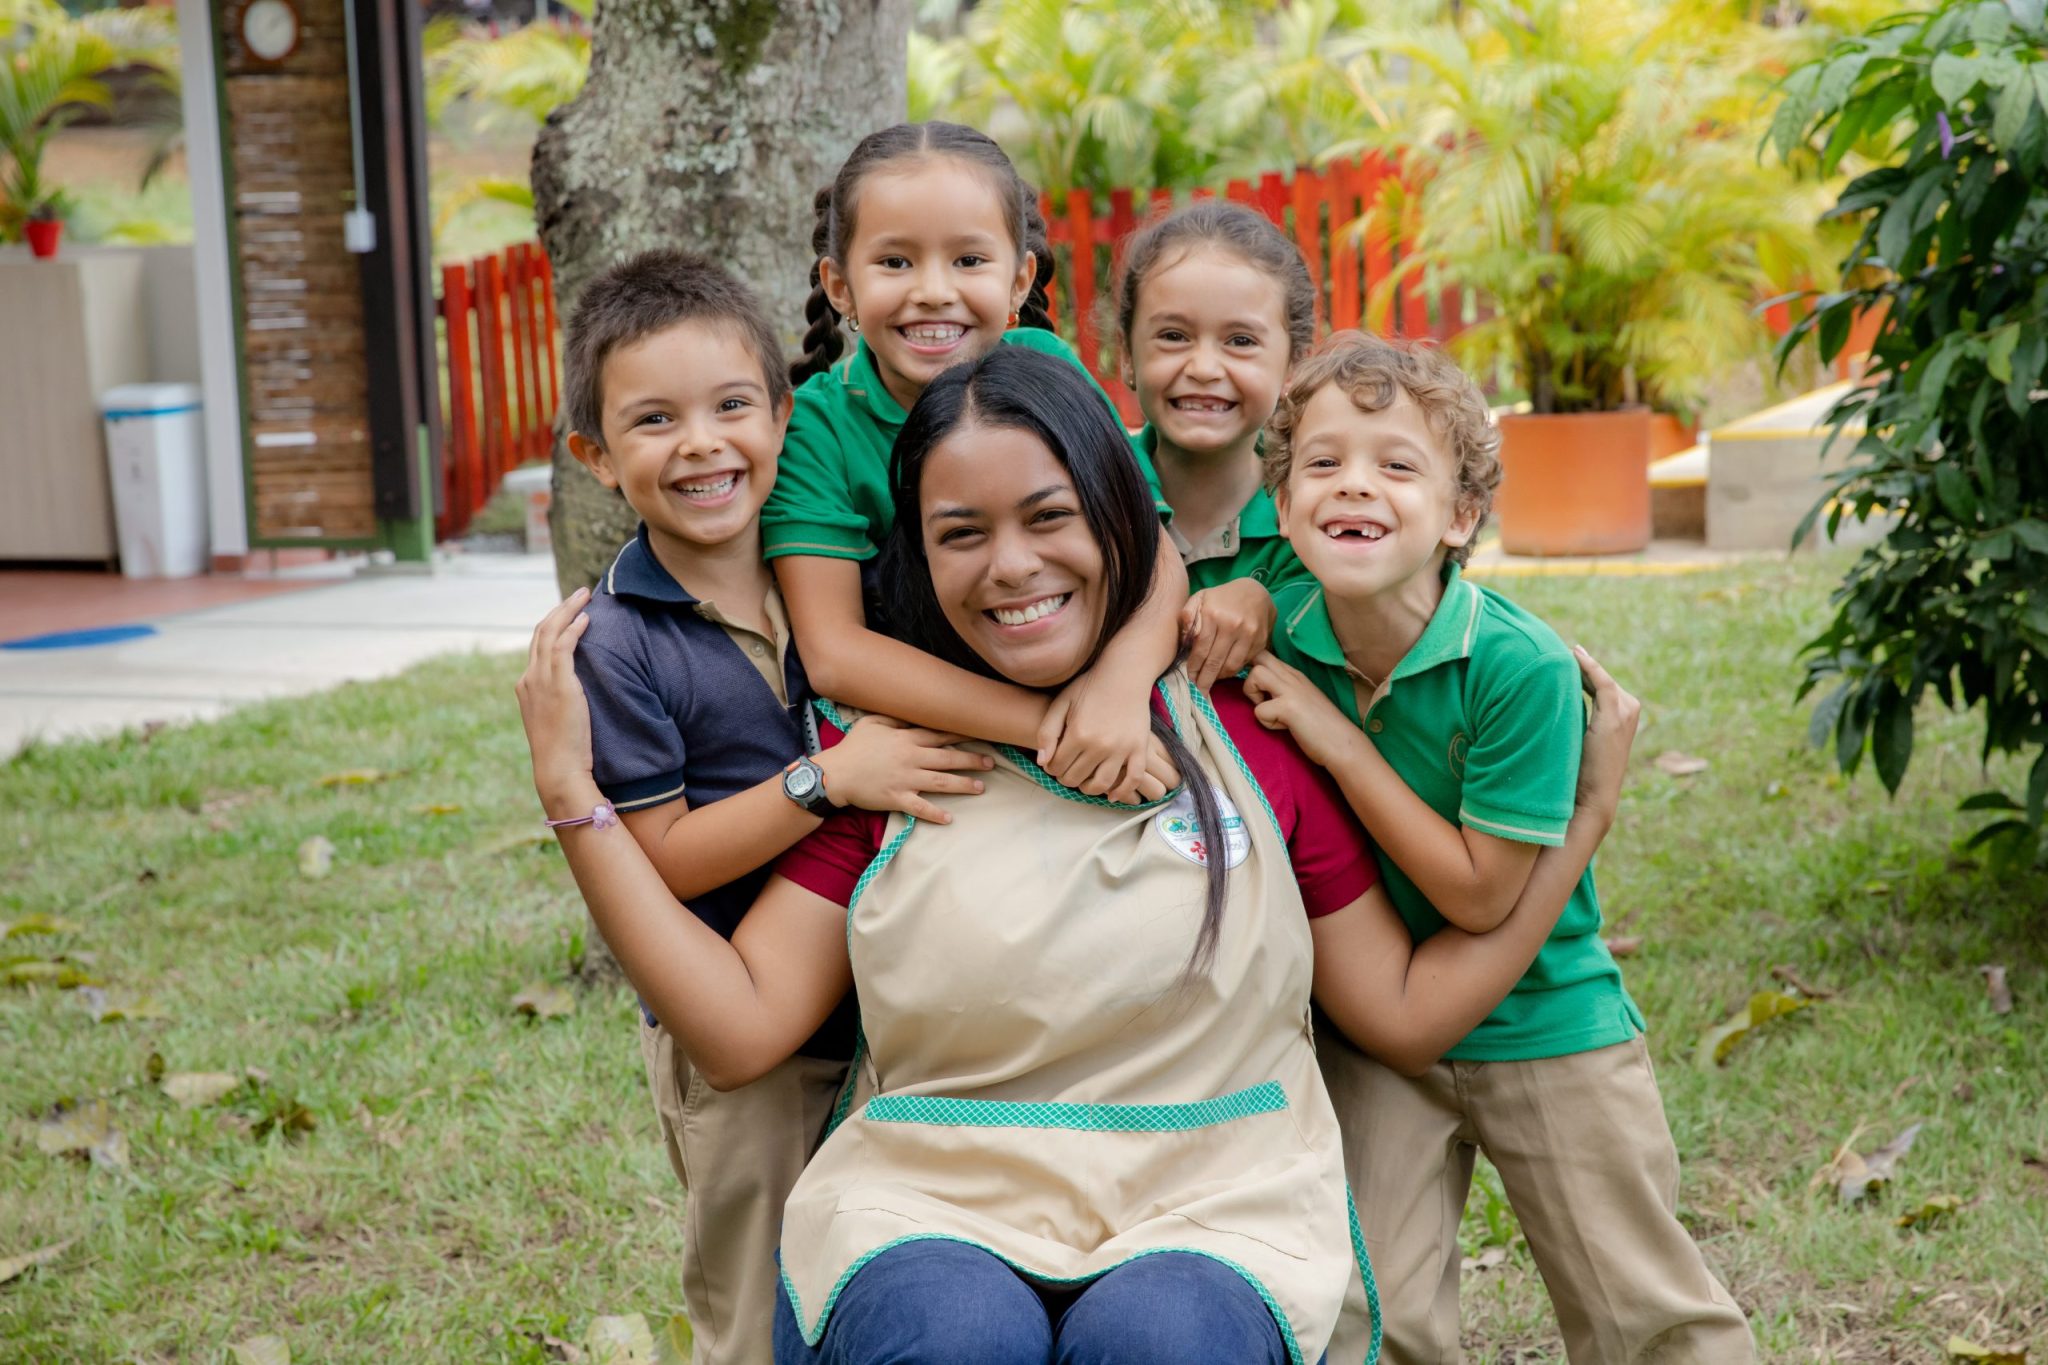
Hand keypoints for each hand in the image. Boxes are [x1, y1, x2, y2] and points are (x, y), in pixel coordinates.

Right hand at [516, 589, 596, 805]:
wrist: (558, 768)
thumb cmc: (564, 750)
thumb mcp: (558, 719)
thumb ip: (561, 700)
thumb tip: (577, 692)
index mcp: (526, 685)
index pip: (537, 645)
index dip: (553, 624)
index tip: (570, 613)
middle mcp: (529, 678)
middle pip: (541, 632)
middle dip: (559, 609)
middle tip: (579, 594)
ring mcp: (541, 680)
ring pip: (550, 632)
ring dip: (567, 610)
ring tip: (585, 596)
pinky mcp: (558, 685)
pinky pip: (563, 646)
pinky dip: (573, 629)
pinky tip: (586, 619)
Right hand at [816, 716, 993, 824]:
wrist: (835, 774)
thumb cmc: (853, 747)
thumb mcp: (872, 723)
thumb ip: (895, 719)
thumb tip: (911, 714)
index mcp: (906, 739)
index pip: (939, 735)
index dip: (961, 735)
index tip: (980, 734)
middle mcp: (910, 758)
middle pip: (948, 758)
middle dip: (972, 760)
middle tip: (991, 763)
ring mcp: (905, 780)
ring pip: (941, 782)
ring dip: (963, 785)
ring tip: (981, 787)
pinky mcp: (897, 799)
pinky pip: (920, 808)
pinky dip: (935, 814)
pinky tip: (950, 819)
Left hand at [1037, 669, 1169, 803]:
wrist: (1123, 675)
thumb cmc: (1089, 687)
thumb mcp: (1061, 703)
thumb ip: (1047, 732)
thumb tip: (1042, 762)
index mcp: (1078, 734)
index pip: (1057, 766)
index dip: (1052, 768)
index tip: (1054, 763)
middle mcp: (1100, 745)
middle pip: (1076, 778)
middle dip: (1066, 778)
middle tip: (1067, 771)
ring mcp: (1122, 749)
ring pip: (1102, 784)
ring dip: (1089, 789)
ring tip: (1085, 782)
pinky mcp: (1139, 749)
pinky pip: (1133, 779)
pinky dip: (1123, 792)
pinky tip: (1113, 795)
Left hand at [1181, 578, 1276, 690]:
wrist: (1255, 591)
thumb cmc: (1222, 597)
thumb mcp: (1200, 598)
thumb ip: (1187, 615)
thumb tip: (1184, 639)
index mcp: (1213, 615)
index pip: (1201, 649)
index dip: (1194, 667)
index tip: (1189, 679)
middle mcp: (1232, 626)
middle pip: (1215, 662)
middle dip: (1205, 680)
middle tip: (1199, 691)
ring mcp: (1249, 634)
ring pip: (1231, 666)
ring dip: (1219, 677)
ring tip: (1211, 681)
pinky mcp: (1260, 641)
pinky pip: (1244, 662)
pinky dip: (1233, 670)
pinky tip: (1224, 671)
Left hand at [1243, 650, 1360, 768]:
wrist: (1344, 745)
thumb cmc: (1322, 728)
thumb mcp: (1302, 700)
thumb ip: (1283, 690)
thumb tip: (1261, 691)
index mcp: (1296, 675)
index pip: (1266, 655)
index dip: (1254, 669)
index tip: (1259, 691)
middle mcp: (1294, 677)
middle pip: (1259, 656)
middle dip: (1250, 677)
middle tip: (1260, 699)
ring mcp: (1292, 690)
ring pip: (1255, 674)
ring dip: (1253, 695)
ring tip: (1269, 711)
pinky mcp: (1289, 708)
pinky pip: (1259, 710)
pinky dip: (1266, 723)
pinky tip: (1283, 728)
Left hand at [1569, 644, 1640, 826]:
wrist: (1593, 796)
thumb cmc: (1581, 773)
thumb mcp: (1579, 740)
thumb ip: (1574, 720)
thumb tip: (1549, 705)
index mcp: (1622, 715)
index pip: (1601, 685)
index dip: (1583, 671)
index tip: (1563, 657)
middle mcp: (1629, 710)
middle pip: (1601, 679)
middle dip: (1580, 666)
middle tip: (1556, 650)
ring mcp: (1625, 713)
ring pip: (1601, 678)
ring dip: (1582, 664)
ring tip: (1561, 652)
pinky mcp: (1615, 717)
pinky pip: (1602, 683)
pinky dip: (1589, 667)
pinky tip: (1573, 656)